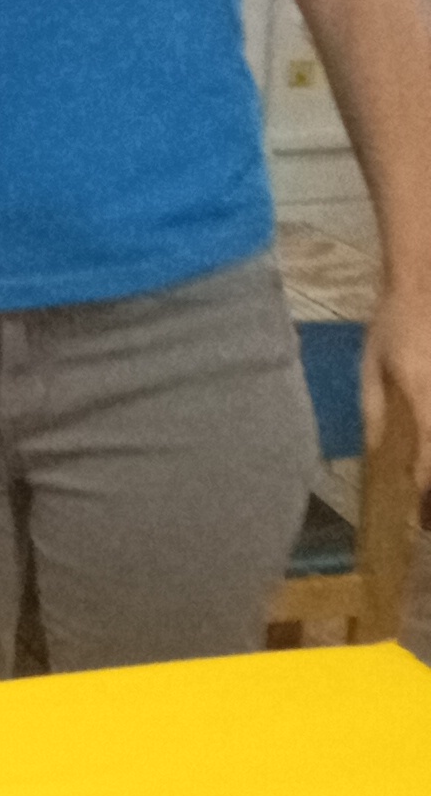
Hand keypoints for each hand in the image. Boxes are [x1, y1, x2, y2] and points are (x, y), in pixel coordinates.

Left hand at [366, 290, 430, 500]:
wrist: (422, 279)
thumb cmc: (391, 323)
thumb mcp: (371, 367)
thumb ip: (373, 410)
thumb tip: (376, 451)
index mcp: (422, 390)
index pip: (429, 448)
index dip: (425, 481)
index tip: (419, 510)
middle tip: (426, 516)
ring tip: (426, 498)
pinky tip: (426, 452)